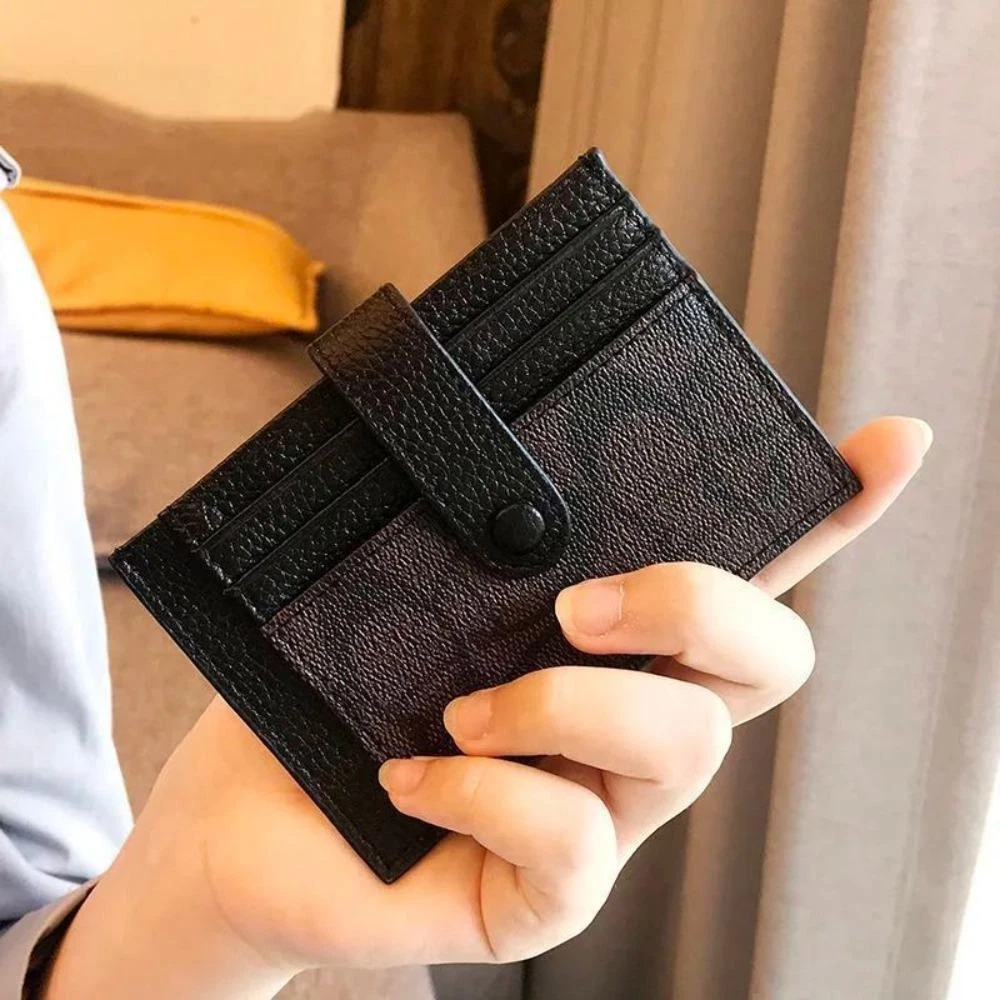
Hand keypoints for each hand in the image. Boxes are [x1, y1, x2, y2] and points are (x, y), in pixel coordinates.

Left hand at [45, 416, 930, 998]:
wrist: (245, 820)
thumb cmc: (328, 687)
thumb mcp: (401, 588)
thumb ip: (467, 539)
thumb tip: (500, 455)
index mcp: (614, 636)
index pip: (751, 569)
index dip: (834, 515)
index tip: (887, 447)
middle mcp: (635, 720)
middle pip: (767, 658)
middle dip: (694, 608)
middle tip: (575, 605)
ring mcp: (607, 815)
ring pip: (683, 748)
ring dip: (566, 706)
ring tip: (462, 705)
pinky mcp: (550, 895)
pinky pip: (573, 842)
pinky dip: (487, 791)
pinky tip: (410, 775)